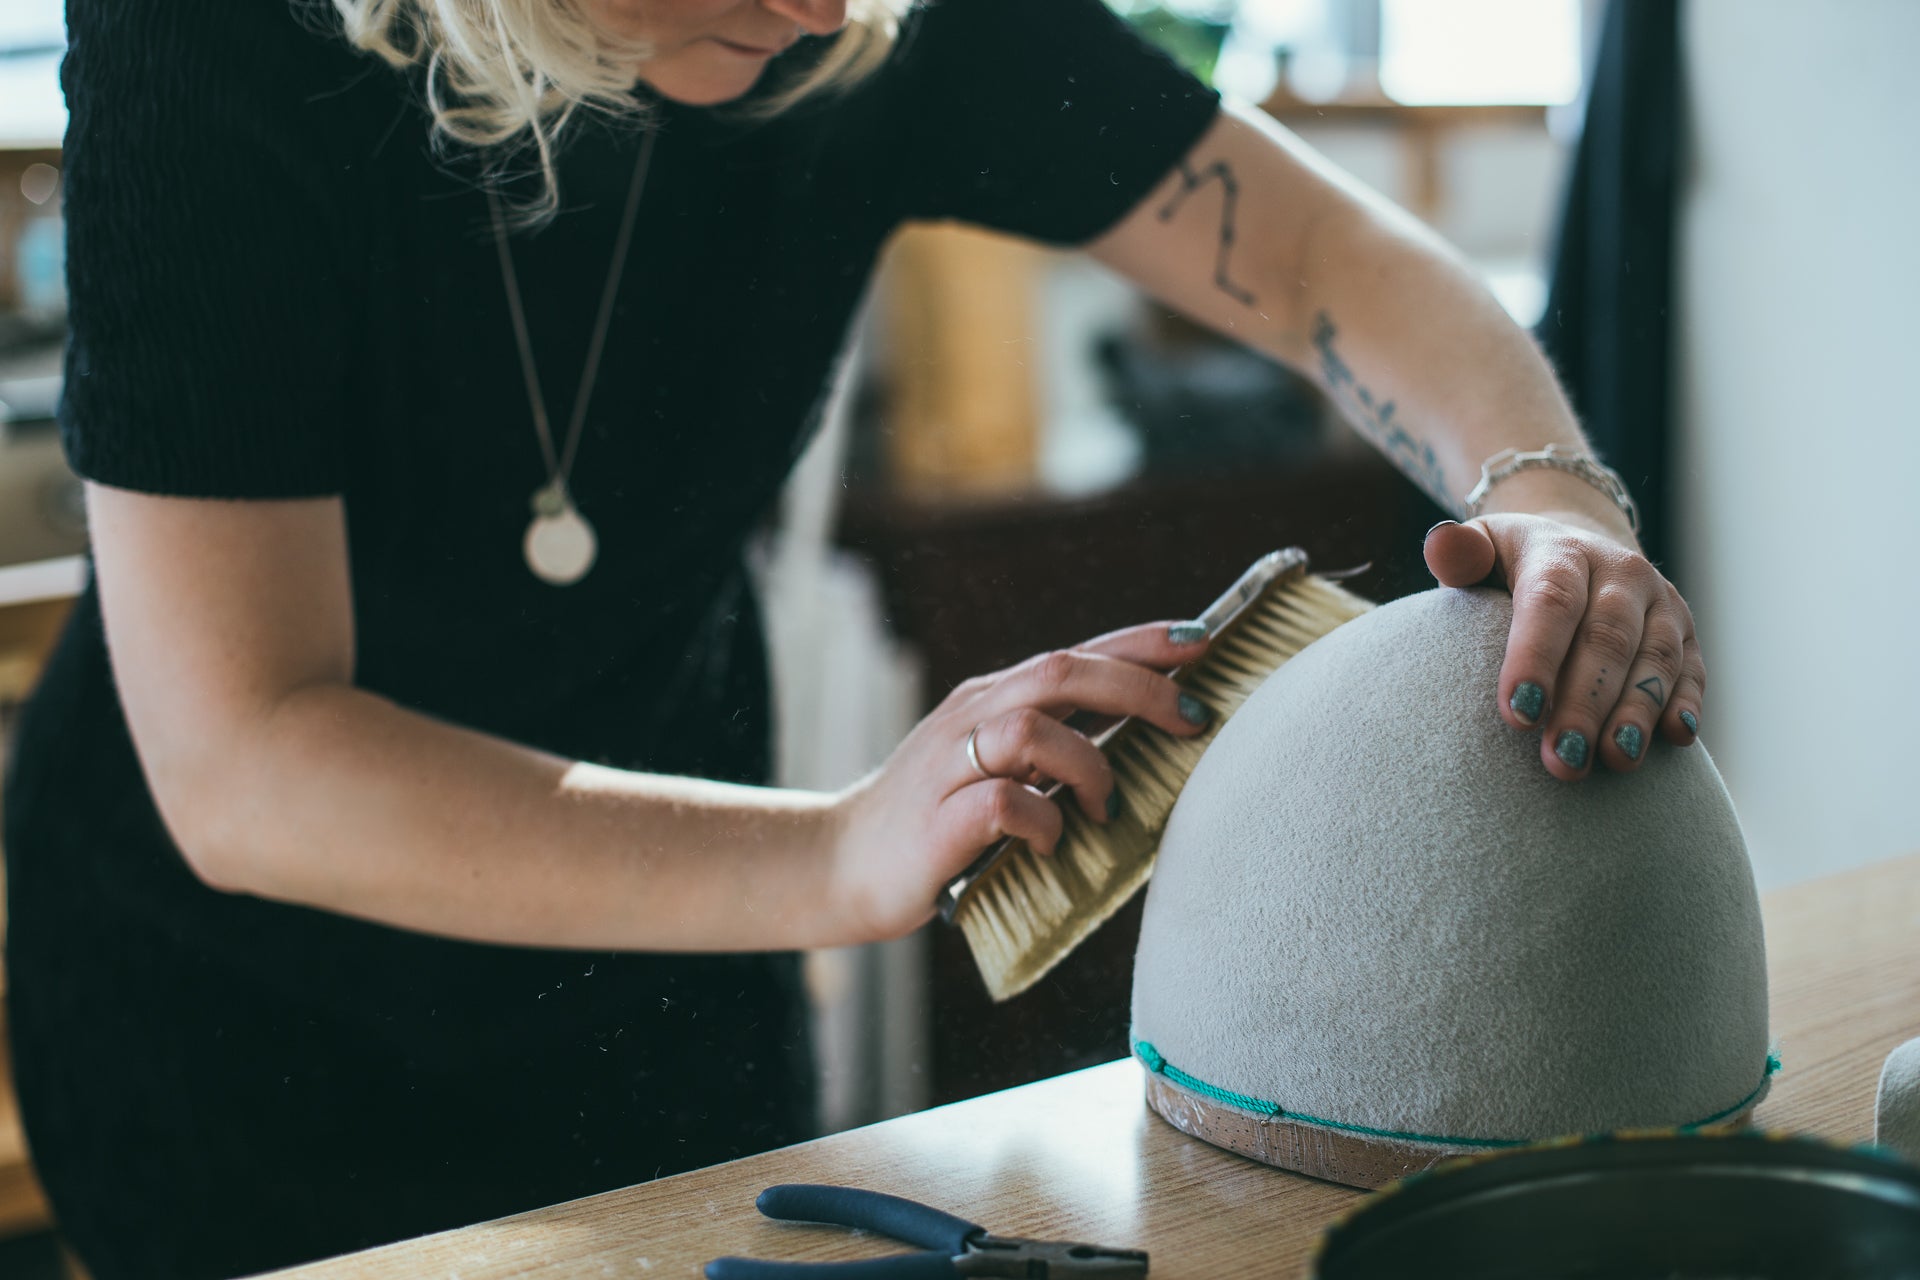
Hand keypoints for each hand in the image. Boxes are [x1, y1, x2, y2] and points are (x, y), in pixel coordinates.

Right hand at [826, 622, 1213, 941]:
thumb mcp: (990, 767)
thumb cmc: (932, 823)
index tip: (1203, 640)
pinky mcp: (937, 822)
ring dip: (1089, 765)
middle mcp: (969, 717)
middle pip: (1060, 672)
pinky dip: (1043, 820)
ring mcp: (949, 766)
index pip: (1073, 653)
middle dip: (1139, 688)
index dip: (1140, 643)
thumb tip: (1137, 741)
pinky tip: (1051, 842)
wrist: (837, 864)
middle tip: (1193, 718)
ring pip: (1033, 729)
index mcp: (988, 701)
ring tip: (1106, 807)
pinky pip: (1004, 803)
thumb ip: (1046, 748)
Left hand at [1424, 514, 1703, 780]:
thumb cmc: (1512, 567)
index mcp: (1562, 552)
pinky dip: (1686, 704)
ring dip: (1636, 712)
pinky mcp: (1687, 634)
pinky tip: (1676, 740)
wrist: (1580, 551)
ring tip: (1615, 760)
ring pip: (1656, 658)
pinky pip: (1692, 669)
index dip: (1536, 657)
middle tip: (1562, 759)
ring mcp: (1660, 603)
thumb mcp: (1481, 550)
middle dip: (1585, 702)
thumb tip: (1440, 545)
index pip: (1551, 602)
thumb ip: (1457, 553)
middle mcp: (1620, 573)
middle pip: (1606, 638)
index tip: (1516, 713)